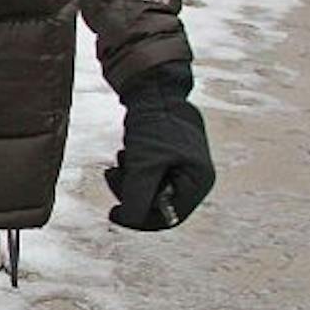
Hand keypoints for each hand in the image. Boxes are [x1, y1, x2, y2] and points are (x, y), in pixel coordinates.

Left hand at [106, 63, 214, 230]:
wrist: (154, 89)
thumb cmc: (156, 126)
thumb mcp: (144, 165)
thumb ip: (137, 196)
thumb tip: (128, 220)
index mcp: (197, 182)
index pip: (169, 217)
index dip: (139, 219)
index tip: (114, 214)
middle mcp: (193, 177)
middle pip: (156, 203)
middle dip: (131, 191)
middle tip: (112, 175)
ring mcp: (181, 165)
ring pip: (147, 187)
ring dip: (129, 177)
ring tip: (121, 158)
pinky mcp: (166, 155)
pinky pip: (145, 172)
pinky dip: (132, 166)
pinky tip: (126, 150)